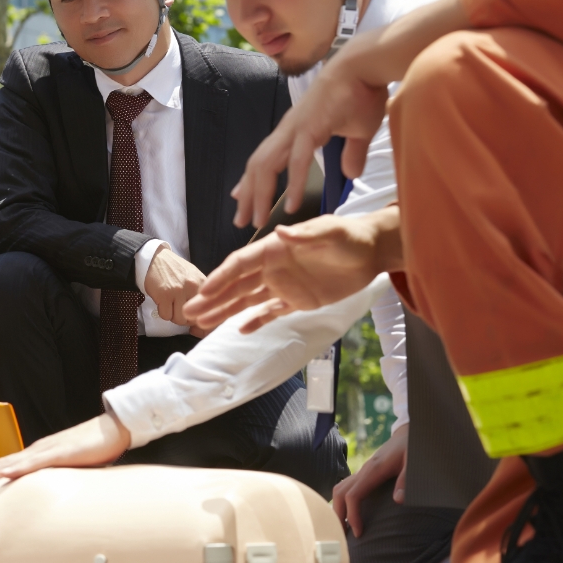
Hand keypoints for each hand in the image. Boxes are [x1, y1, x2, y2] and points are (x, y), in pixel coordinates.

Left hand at [0, 412, 131, 497]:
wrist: (114, 428)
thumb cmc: (94, 448)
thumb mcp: (70, 468)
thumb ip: (56, 479)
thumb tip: (45, 496)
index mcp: (38, 454)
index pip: (6, 467)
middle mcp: (38, 450)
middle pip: (2, 465)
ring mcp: (48, 450)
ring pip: (12, 463)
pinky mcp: (62, 452)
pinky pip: (36, 462)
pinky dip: (18, 468)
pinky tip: (6, 474)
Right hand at [144, 247, 206, 326]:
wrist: (156, 258)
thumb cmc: (175, 270)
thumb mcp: (194, 277)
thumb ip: (200, 294)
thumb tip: (204, 317)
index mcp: (203, 283)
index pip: (209, 310)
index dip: (201, 319)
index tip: (195, 322)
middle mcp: (192, 286)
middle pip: (193, 318)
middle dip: (185, 318)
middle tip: (179, 309)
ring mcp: (178, 291)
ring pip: (179, 320)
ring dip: (173, 316)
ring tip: (170, 305)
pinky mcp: (164, 295)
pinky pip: (166, 315)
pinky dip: (163, 312)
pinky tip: (162, 302)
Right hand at [185, 207, 401, 331]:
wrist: (372, 252)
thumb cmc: (350, 237)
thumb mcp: (330, 231)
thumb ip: (305, 234)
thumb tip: (281, 232)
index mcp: (275, 249)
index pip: (240, 264)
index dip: (220, 278)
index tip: (203, 292)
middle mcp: (273, 268)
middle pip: (236, 285)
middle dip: (212, 299)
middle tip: (190, 312)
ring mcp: (283, 285)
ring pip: (247, 301)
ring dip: (225, 311)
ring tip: (202, 323)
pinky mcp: (298, 300)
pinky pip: (271, 312)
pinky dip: (255, 321)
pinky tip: (238, 331)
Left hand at [231, 0, 470, 225]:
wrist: (366, 66)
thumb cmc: (362, 93)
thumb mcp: (357, 132)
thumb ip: (351, 154)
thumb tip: (351, 174)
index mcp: (295, 130)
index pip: (265, 158)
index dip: (251, 180)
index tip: (240, 199)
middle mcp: (289, 131)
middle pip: (258, 166)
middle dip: (248, 195)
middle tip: (240, 221)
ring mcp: (297, 129)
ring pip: (268, 166)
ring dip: (260, 195)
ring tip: (256, 221)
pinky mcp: (312, 127)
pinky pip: (297, 161)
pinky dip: (291, 184)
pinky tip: (289, 206)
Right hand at [332, 423, 408, 536]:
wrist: (409, 434)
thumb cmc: (412, 448)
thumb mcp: (414, 463)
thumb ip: (406, 481)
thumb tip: (398, 501)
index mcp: (373, 470)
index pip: (353, 495)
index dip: (352, 515)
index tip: (359, 533)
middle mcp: (364, 470)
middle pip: (340, 493)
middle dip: (337, 515)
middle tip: (342, 537)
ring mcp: (363, 471)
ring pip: (340, 489)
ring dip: (338, 508)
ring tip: (343, 528)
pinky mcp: (366, 474)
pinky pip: (347, 487)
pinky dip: (343, 502)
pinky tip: (349, 514)